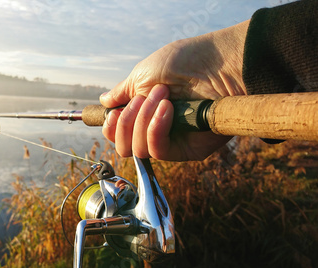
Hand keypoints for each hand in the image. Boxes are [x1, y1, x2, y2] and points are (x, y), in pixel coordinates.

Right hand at [101, 21, 249, 160]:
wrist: (216, 62)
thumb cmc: (183, 62)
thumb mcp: (143, 74)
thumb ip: (122, 93)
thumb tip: (104, 101)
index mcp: (143, 113)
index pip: (118, 134)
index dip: (111, 127)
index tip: (111, 113)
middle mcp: (155, 130)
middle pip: (123, 148)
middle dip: (125, 123)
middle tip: (141, 99)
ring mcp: (171, 141)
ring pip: (138, 151)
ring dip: (142, 121)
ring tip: (161, 96)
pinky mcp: (187, 150)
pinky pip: (159, 151)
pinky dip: (156, 129)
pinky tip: (167, 109)